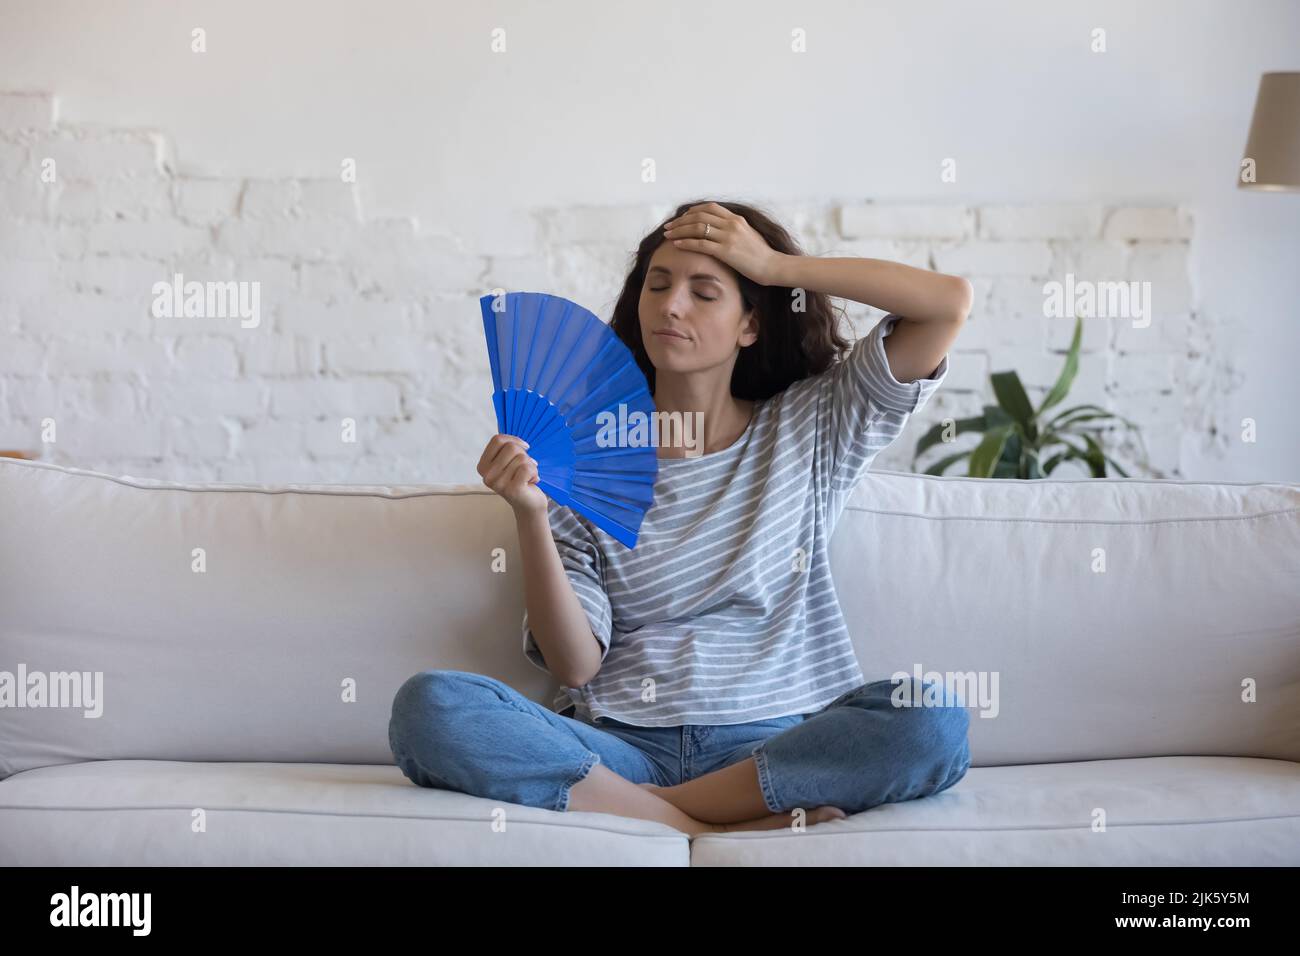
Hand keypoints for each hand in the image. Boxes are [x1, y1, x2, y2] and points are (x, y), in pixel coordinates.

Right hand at [477, 434, 545, 515]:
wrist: (529, 504)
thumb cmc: (521, 479)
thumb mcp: (510, 462)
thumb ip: (507, 447)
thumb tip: (508, 419)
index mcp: (483, 466)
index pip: (497, 440)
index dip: (514, 440)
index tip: (524, 447)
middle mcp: (487, 475)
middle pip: (511, 448)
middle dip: (525, 455)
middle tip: (526, 468)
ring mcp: (498, 484)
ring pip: (521, 458)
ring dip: (531, 466)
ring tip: (528, 477)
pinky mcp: (511, 490)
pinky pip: (528, 468)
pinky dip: (535, 473)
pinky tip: (532, 482)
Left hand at [662, 202, 785, 285]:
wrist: (773, 266)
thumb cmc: (762, 255)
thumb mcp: (749, 235)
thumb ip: (736, 229)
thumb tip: (722, 230)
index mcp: (736, 219)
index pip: (709, 207)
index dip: (692, 211)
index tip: (681, 218)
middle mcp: (731, 224)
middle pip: (699, 215)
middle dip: (680, 220)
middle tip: (668, 226)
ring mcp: (729, 237)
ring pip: (696, 228)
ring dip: (679, 230)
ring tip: (667, 234)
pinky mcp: (726, 251)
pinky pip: (700, 244)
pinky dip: (686, 242)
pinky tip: (676, 244)